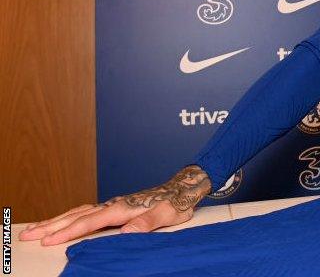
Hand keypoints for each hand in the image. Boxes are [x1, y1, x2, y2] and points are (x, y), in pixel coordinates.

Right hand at [18, 165, 211, 245]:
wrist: (181, 189)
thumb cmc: (175, 203)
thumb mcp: (166, 215)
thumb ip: (146, 223)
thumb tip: (126, 232)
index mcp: (120, 209)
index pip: (88, 222)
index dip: (68, 232)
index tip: (49, 241)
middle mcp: (111, 205)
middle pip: (75, 216)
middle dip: (50, 226)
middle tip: (28, 235)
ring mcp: (111, 205)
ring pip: (76, 212)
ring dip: (55, 221)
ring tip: (35, 229)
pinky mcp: (113, 207)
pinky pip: (84, 212)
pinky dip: (68, 217)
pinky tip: (61, 221)